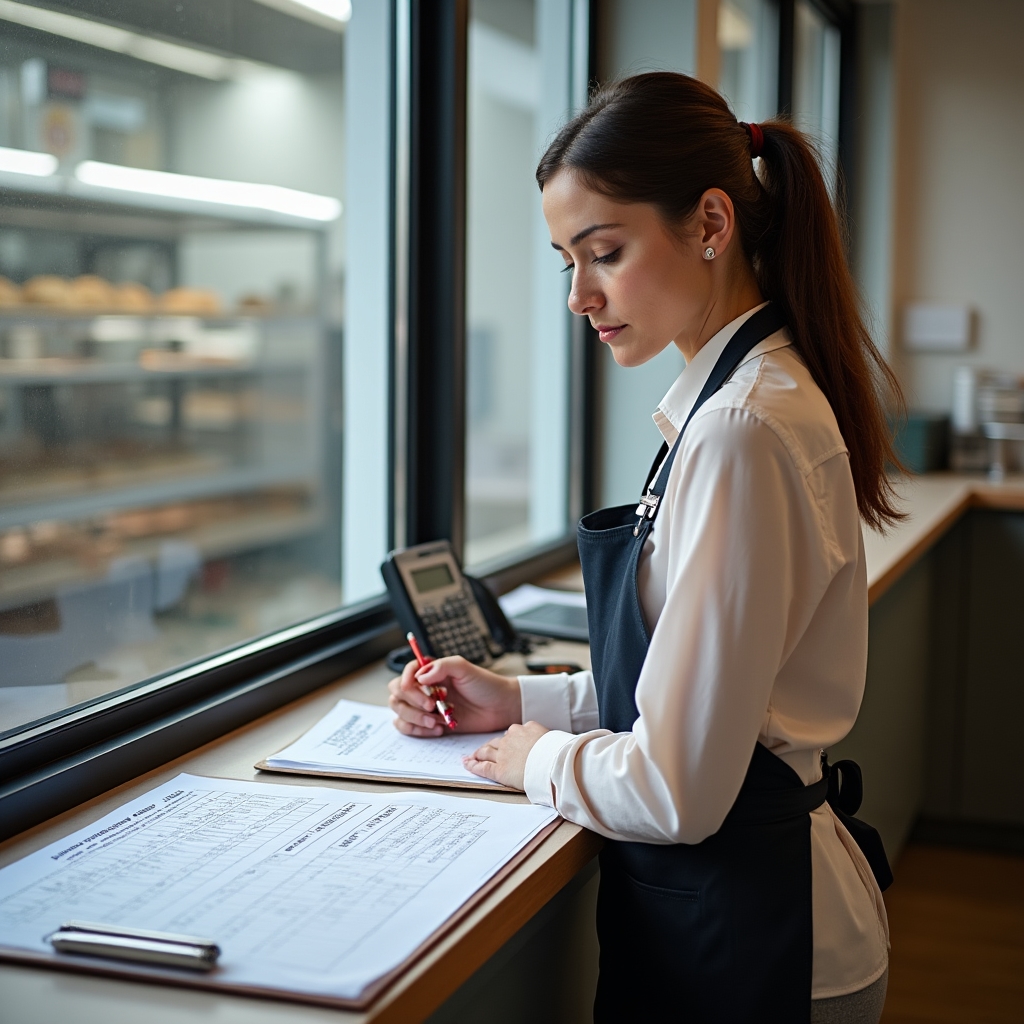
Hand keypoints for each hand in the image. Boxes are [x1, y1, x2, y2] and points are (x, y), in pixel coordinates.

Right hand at [388, 656, 521, 736]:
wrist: (500, 708)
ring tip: (435, 721)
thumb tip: (420, 677)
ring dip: (414, 718)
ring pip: (400, 712)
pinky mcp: (430, 723)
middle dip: (411, 702)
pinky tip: (438, 729)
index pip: (407, 672)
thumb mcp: (465, 668)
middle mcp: (424, 689)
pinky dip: (418, 730)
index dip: (406, 680)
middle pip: (397, 693)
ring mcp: (425, 707)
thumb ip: (442, 666)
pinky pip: (409, 728)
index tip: (416, 687)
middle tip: (431, 706)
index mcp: (431, 672)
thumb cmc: (485, 685)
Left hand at [462, 721, 548, 790]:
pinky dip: (473, 766)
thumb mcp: (555, 740)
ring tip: (471, 757)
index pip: (513, 734)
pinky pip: (483, 767)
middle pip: (497, 742)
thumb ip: (546, 741)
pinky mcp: (500, 769)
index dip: (507, 740)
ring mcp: (504, 753)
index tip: (505, 744)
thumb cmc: (560, 753)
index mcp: (527, 728)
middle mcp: (512, 738)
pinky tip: (468, 765)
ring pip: (486, 752)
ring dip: (478, 754)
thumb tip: (552, 745)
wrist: (555, 762)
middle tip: (481, 750)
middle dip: (489, 746)